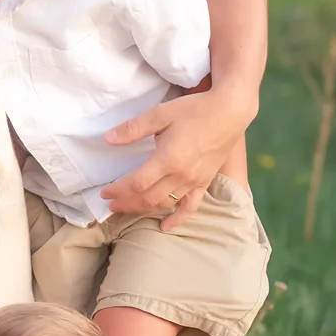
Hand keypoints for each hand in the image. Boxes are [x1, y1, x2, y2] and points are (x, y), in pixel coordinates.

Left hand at [100, 88, 249, 229]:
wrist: (230, 111)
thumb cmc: (195, 109)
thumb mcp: (160, 114)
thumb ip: (133, 129)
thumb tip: (108, 139)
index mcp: (168, 159)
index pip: (136, 183)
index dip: (118, 190)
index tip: (104, 192)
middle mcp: (181, 175)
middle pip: (148, 198)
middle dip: (126, 203)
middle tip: (110, 204)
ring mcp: (194, 181)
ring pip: (165, 203)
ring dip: (144, 209)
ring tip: (128, 208)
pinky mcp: (204, 182)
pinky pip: (190, 207)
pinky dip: (177, 219)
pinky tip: (165, 226)